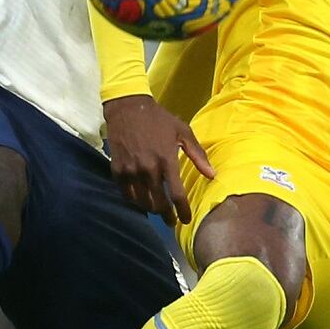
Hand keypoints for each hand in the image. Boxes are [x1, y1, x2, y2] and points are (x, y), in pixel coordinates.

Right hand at [103, 94, 214, 224]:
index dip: (182, 211)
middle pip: (159, 204)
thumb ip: (198, 154)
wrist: (128, 108)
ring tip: (157, 210)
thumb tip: (212, 175)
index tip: (186, 219)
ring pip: (142, 202)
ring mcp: (131, 171)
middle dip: (167, 216)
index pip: (177, 194)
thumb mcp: (182, 132)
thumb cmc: (159, 120)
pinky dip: (135, 201)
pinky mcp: (117, 170)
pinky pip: (126, 194)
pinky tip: (141, 200)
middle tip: (171, 220)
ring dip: (151, 209)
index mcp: (167, 160)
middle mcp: (148, 169)